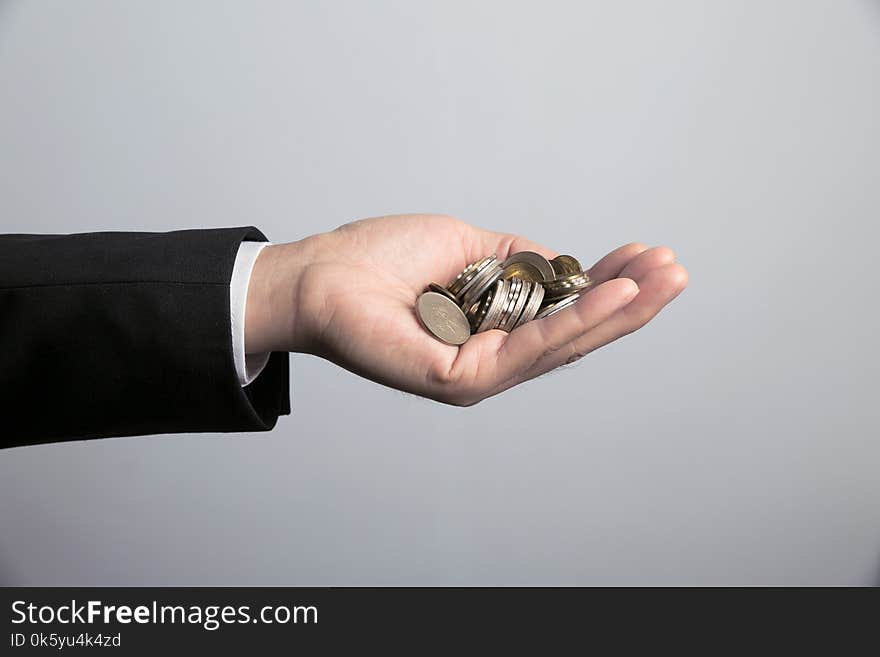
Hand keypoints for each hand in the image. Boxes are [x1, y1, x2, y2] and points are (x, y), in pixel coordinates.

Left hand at [245, 214, 687, 404]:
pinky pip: (528, 348)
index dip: (609, 287)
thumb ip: (520, 261)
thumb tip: (567, 265)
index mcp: (492, 329)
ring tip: (663, 279)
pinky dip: (575, 321)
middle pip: (574, 336)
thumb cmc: (380, 260)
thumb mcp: (469, 246)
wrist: (317, 275)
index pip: (563, 314)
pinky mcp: (459, 379)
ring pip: (562, 346)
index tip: (647, 256)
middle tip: (676, 271)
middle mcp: (489, 359)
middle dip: (628, 303)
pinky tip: (616, 295)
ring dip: (618, 312)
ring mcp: (476, 374)